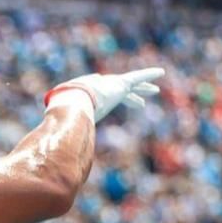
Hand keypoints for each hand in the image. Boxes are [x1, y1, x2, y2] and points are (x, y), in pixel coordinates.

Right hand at [46, 67, 164, 122]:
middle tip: (139, 101)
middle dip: (129, 95)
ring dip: (143, 87)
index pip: (103, 97)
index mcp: (90, 96)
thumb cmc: (66, 114)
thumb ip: (68, 133)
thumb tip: (60, 149)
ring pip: (131, 84)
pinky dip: (149, 74)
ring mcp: (111, 84)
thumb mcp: (68, 126)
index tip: (111, 107)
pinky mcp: (120, 83)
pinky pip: (138, 77)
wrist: (71, 101)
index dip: (108, 102)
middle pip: (118, 91)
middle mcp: (100, 88)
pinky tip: (161, 73)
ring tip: (154, 90)